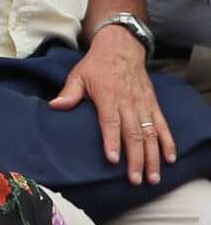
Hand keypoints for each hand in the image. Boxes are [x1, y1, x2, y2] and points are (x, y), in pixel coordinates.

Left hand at [49, 25, 175, 184]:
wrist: (122, 45)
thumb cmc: (97, 64)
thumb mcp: (79, 75)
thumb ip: (69, 93)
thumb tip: (54, 106)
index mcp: (109, 96)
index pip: (111, 121)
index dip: (112, 141)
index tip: (113, 159)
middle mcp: (128, 101)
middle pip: (134, 133)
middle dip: (135, 158)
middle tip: (135, 179)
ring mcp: (143, 104)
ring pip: (150, 133)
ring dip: (152, 156)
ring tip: (153, 177)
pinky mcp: (152, 104)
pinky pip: (162, 124)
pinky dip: (167, 141)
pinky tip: (170, 158)